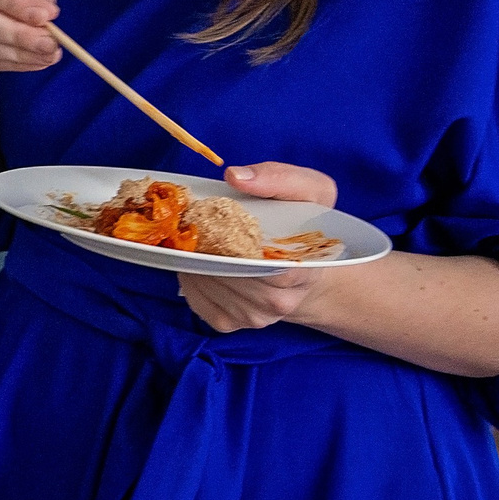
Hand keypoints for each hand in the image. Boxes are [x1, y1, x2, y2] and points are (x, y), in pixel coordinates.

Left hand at [177, 162, 342, 332]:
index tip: (214, 219)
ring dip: (193, 260)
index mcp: (304, 270)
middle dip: (205, 246)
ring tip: (193, 238)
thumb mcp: (309, 190)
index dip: (231, 240)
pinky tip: (195, 259)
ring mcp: (254, 317)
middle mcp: (279, 301)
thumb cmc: (305, 224)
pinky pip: (196, 300)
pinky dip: (189, 277)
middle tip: (192, 223)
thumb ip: (277, 179)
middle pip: (227, 274)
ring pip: (208, 286)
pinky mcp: (229, 323)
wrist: (304, 264)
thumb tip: (235, 176)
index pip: (262, 263)